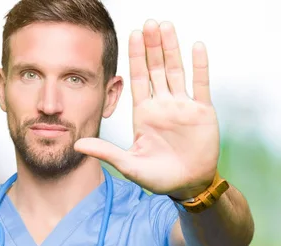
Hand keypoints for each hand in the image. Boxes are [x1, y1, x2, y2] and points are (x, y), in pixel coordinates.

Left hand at [74, 20, 219, 199]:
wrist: (187, 185)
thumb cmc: (159, 177)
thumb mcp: (130, 165)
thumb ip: (106, 152)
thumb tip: (78, 145)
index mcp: (144, 113)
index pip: (138, 78)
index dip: (136, 56)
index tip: (133, 35)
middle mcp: (163, 105)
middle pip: (156, 68)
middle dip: (152, 46)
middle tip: (149, 23)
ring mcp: (183, 106)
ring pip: (177, 70)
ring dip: (172, 49)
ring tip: (167, 27)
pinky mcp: (202, 112)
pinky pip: (201, 84)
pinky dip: (200, 65)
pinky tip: (197, 46)